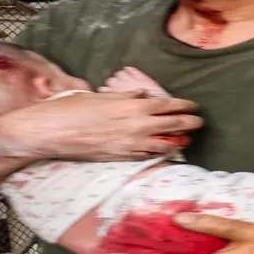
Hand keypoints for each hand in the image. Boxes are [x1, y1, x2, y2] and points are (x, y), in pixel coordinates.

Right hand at [7, 91, 202, 161]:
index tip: (193, 106)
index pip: (167, 105)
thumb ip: (126, 96)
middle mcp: (136, 126)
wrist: (53, 132)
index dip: (183, 106)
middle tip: (199, 123)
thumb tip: (142, 96)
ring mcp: (130, 144)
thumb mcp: (102, 96)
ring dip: (178, 141)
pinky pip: (147, 155)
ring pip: (163, 144)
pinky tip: (164, 152)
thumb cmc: (73, 109)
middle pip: (172, 125)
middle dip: (189, 124)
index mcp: (132, 106)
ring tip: (187, 140)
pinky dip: (159, 153)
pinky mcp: (121, 158)